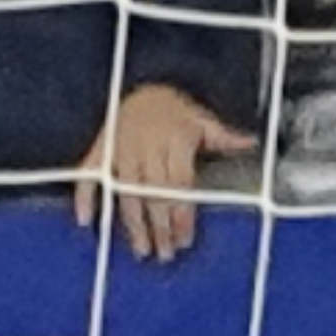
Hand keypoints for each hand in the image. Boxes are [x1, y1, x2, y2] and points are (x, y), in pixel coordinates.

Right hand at [76, 83, 252, 264]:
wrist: (143, 82)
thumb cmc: (175, 108)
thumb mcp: (203, 119)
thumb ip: (224, 136)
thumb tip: (251, 142)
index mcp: (175, 139)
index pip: (179, 185)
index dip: (182, 215)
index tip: (184, 239)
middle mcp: (147, 145)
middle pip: (154, 194)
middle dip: (160, 227)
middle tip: (165, 253)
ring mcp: (121, 148)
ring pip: (126, 192)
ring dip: (133, 224)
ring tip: (141, 249)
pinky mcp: (100, 149)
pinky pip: (88, 175)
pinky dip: (84, 196)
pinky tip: (86, 220)